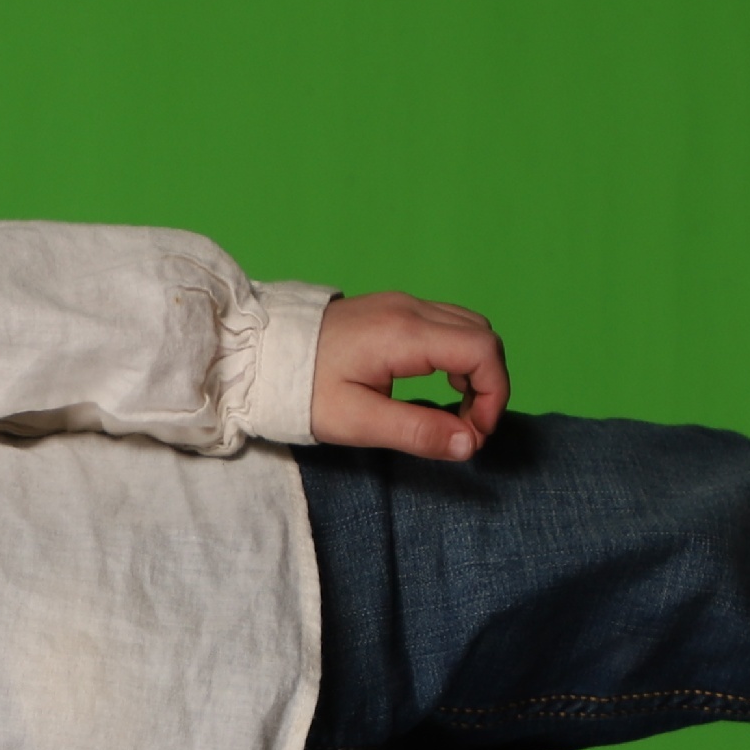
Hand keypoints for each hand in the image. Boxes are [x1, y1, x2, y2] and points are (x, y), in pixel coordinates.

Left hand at [310, 293, 506, 459]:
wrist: (255, 354)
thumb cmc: (299, 389)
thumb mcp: (356, 422)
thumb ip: (417, 432)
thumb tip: (469, 444)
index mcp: (404, 334)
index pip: (483, 350)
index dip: (494, 394)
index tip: (474, 432)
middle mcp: (409, 309)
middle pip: (482, 336)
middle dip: (489, 383)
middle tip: (466, 426)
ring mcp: (401, 304)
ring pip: (467, 327)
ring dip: (474, 369)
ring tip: (452, 410)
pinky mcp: (391, 309)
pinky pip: (445, 325)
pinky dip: (456, 355)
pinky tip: (437, 385)